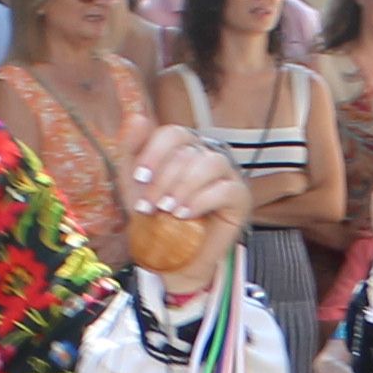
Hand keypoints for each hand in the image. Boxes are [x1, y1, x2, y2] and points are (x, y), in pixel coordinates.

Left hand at [120, 121, 250, 278]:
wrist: (172, 255)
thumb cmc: (155, 216)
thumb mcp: (134, 184)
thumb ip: (132, 150)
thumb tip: (139, 117)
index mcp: (185, 147)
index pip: (174, 134)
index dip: (155, 152)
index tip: (139, 178)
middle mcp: (208, 154)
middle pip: (189, 152)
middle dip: (164, 180)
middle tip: (150, 206)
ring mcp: (228, 174)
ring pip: (210, 163)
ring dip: (183, 187)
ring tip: (168, 209)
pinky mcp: (240, 197)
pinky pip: (225, 189)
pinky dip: (201, 201)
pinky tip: (184, 214)